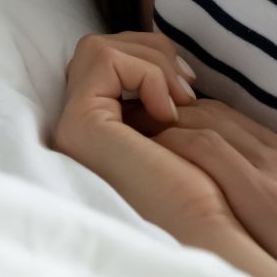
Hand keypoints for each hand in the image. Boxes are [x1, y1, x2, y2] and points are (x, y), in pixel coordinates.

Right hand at [48, 31, 233, 245]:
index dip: (151, 60)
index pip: (108, 66)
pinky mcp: (80, 126)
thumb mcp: (175, 129)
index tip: (188, 88)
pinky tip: (169, 112)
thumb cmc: (201, 187)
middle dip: (150, 53)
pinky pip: (105, 61)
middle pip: (98, 52)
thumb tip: (164, 58)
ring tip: (181, 102)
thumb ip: (156, 97)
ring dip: (151, 62)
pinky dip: (146, 73)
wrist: (206, 227)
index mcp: (94, 134)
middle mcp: (74, 132)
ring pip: (98, 50)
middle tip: (186, 89)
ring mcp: (71, 130)